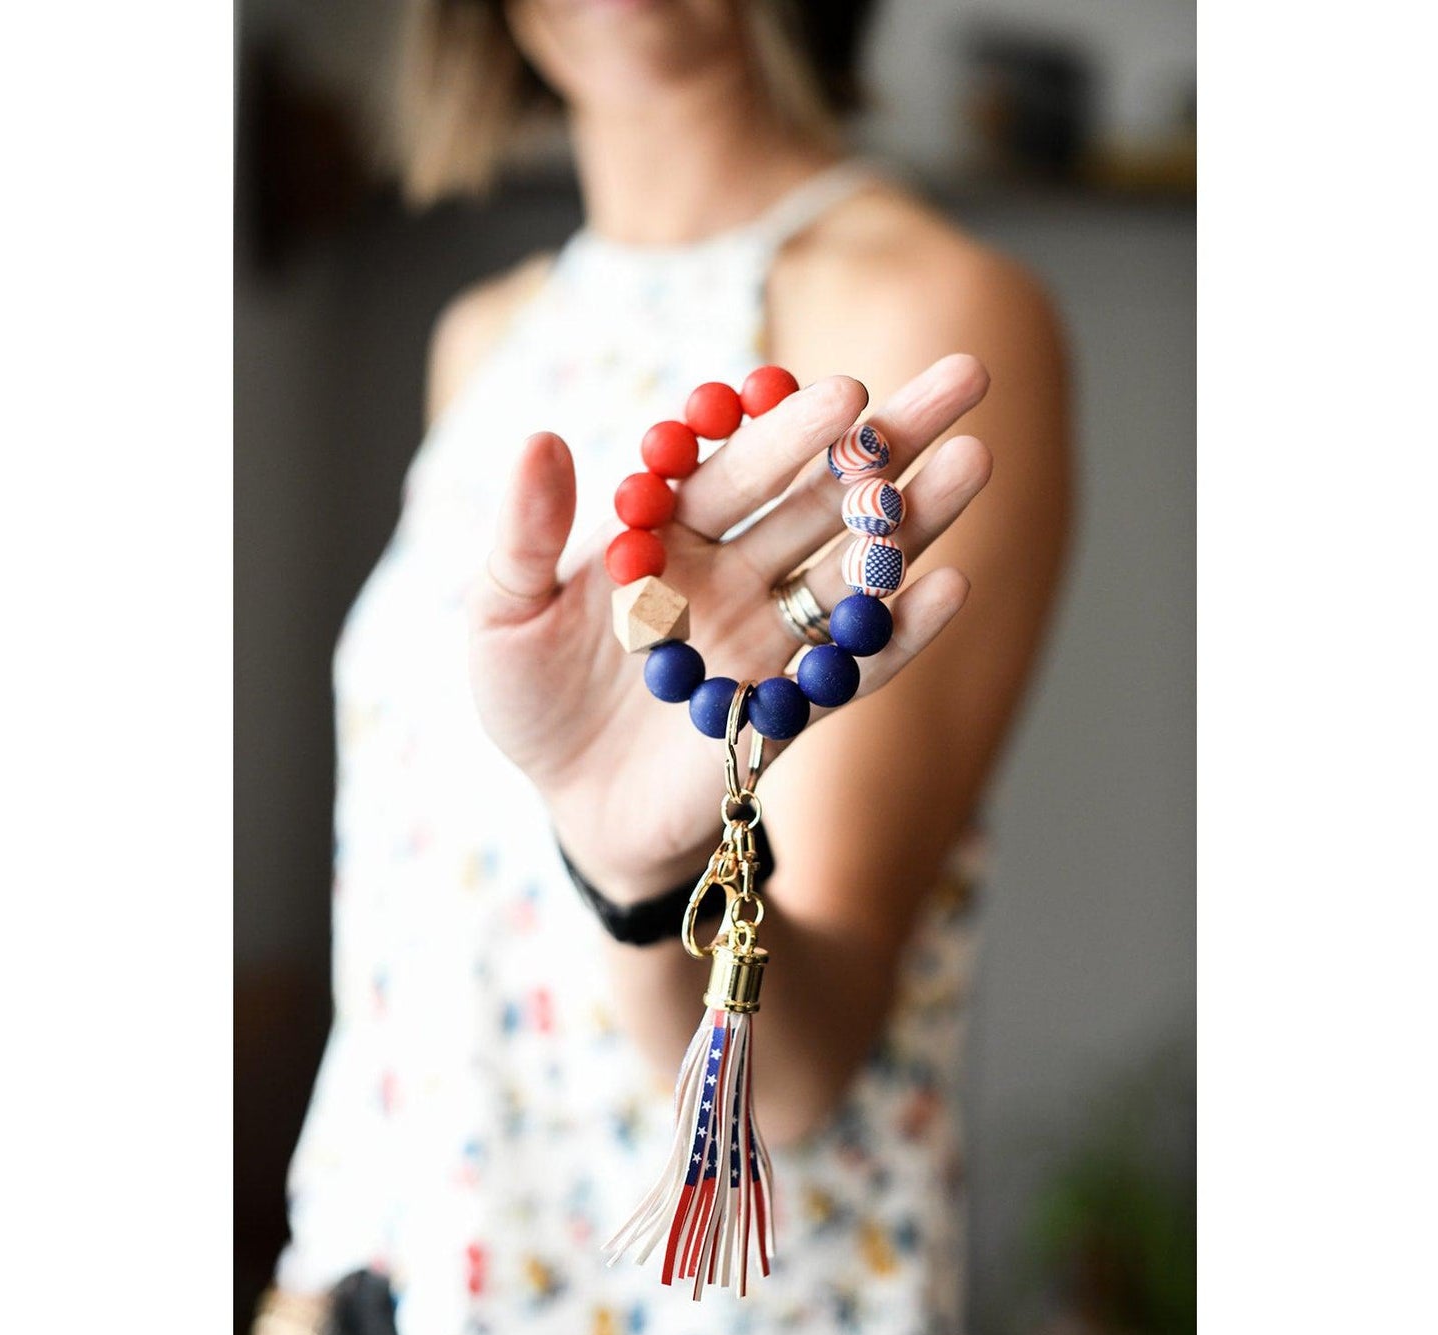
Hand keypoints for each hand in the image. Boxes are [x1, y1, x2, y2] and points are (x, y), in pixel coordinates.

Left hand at [468, 355, 991, 901]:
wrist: (570, 808)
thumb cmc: (530, 703)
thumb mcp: (501, 616)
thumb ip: (523, 535)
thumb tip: (539, 439)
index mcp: (668, 534)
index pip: (736, 466)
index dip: (786, 430)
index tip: (839, 394)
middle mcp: (732, 574)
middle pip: (819, 499)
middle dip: (888, 444)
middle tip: (962, 380)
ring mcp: (769, 640)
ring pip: (852, 571)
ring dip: (915, 522)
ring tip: (978, 462)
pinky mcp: (790, 710)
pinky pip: (853, 667)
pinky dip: (902, 633)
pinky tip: (951, 588)